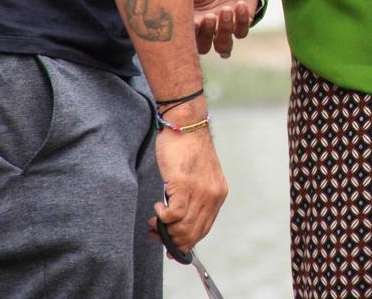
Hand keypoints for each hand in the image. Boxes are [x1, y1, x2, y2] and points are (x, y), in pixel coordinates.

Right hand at [151, 125, 227, 253]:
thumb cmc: (187, 149)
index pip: (203, 228)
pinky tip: (157, 207)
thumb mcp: (198, 177)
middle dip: (172, 239)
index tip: (171, 247)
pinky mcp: (185, 186)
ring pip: (183, 227)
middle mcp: (213, 195)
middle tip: (155, 233)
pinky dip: (162, 217)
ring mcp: (200, 191)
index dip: (186, 242)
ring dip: (164, 229)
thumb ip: (194, 198)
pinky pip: (174, 215)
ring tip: (154, 221)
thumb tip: (178, 223)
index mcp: (218, 194)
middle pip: (193, 232)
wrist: (186, 125)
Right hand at [192, 0, 257, 57]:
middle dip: (207, 34)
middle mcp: (206, 27)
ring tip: (226, 9)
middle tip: (210, 16)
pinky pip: (241, 32)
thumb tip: (174, 9)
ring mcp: (224, 26)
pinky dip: (241, 21)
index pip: (186, 37)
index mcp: (190, 19)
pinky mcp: (242, 22)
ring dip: (224, 31)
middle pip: (204, 47)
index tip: (193, 22)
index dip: (190, 35)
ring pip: (223, 46)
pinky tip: (240, 4)